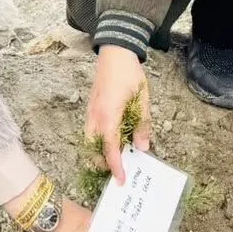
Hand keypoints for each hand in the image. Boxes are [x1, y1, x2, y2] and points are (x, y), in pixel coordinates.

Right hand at [85, 45, 152, 185]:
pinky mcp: (91, 108)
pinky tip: (112, 140)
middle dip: (103, 163)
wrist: (114, 52)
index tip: (121, 179)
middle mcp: (95, 116)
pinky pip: (90, 131)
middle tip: (118, 171)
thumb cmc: (129, 74)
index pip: (110, 148)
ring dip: (100, 152)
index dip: (116, 166)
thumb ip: (142, 124)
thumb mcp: (143, 99)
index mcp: (109, 115)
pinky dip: (98, 141)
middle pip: (94, 149)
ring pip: (90, 141)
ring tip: (115, 158)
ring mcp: (90, 112)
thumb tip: (143, 148)